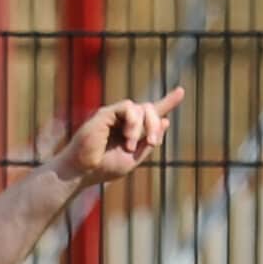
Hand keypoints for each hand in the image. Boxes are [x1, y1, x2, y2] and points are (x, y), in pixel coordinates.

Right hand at [54, 86, 184, 187]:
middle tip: (152, 143)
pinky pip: (128, 108)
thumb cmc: (103, 169)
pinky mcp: (105, 113)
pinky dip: (133, 123)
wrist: (81, 172)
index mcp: (131, 131)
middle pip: (150, 109)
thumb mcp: (133, 159)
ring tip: (132, 146)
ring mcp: (114, 116)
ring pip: (141, 108)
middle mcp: (123, 120)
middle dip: (155, 124)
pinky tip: (127, 138)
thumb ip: (148, 143)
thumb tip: (165, 121)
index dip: (167, 102)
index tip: (181, 91)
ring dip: (144, 127)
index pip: (151, 113)